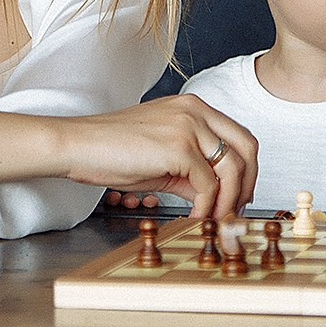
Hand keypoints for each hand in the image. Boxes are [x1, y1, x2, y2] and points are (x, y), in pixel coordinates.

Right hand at [63, 94, 257, 219]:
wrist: (77, 145)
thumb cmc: (111, 150)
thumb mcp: (162, 158)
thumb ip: (192, 171)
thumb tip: (214, 196)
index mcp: (193, 107)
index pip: (238, 136)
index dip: (246, 169)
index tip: (240, 194)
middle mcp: (196, 111)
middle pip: (247, 147)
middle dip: (247, 183)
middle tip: (237, 210)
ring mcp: (189, 126)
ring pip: (232, 168)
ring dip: (228, 200)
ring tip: (214, 219)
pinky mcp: (179, 147)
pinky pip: (208, 184)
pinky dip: (205, 206)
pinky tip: (193, 216)